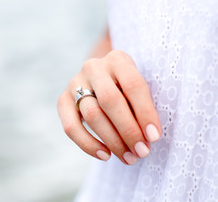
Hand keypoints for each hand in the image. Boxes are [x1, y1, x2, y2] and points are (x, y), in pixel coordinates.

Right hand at [57, 50, 160, 164]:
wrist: (101, 79)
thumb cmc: (126, 89)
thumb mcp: (137, 89)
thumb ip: (141, 106)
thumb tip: (147, 138)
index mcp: (118, 59)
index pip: (133, 85)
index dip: (145, 113)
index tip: (154, 137)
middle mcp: (94, 67)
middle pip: (110, 100)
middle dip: (128, 130)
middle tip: (142, 152)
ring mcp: (75, 82)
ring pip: (92, 115)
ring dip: (112, 141)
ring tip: (128, 157)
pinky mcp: (63, 100)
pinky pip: (71, 126)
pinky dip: (88, 144)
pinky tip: (105, 155)